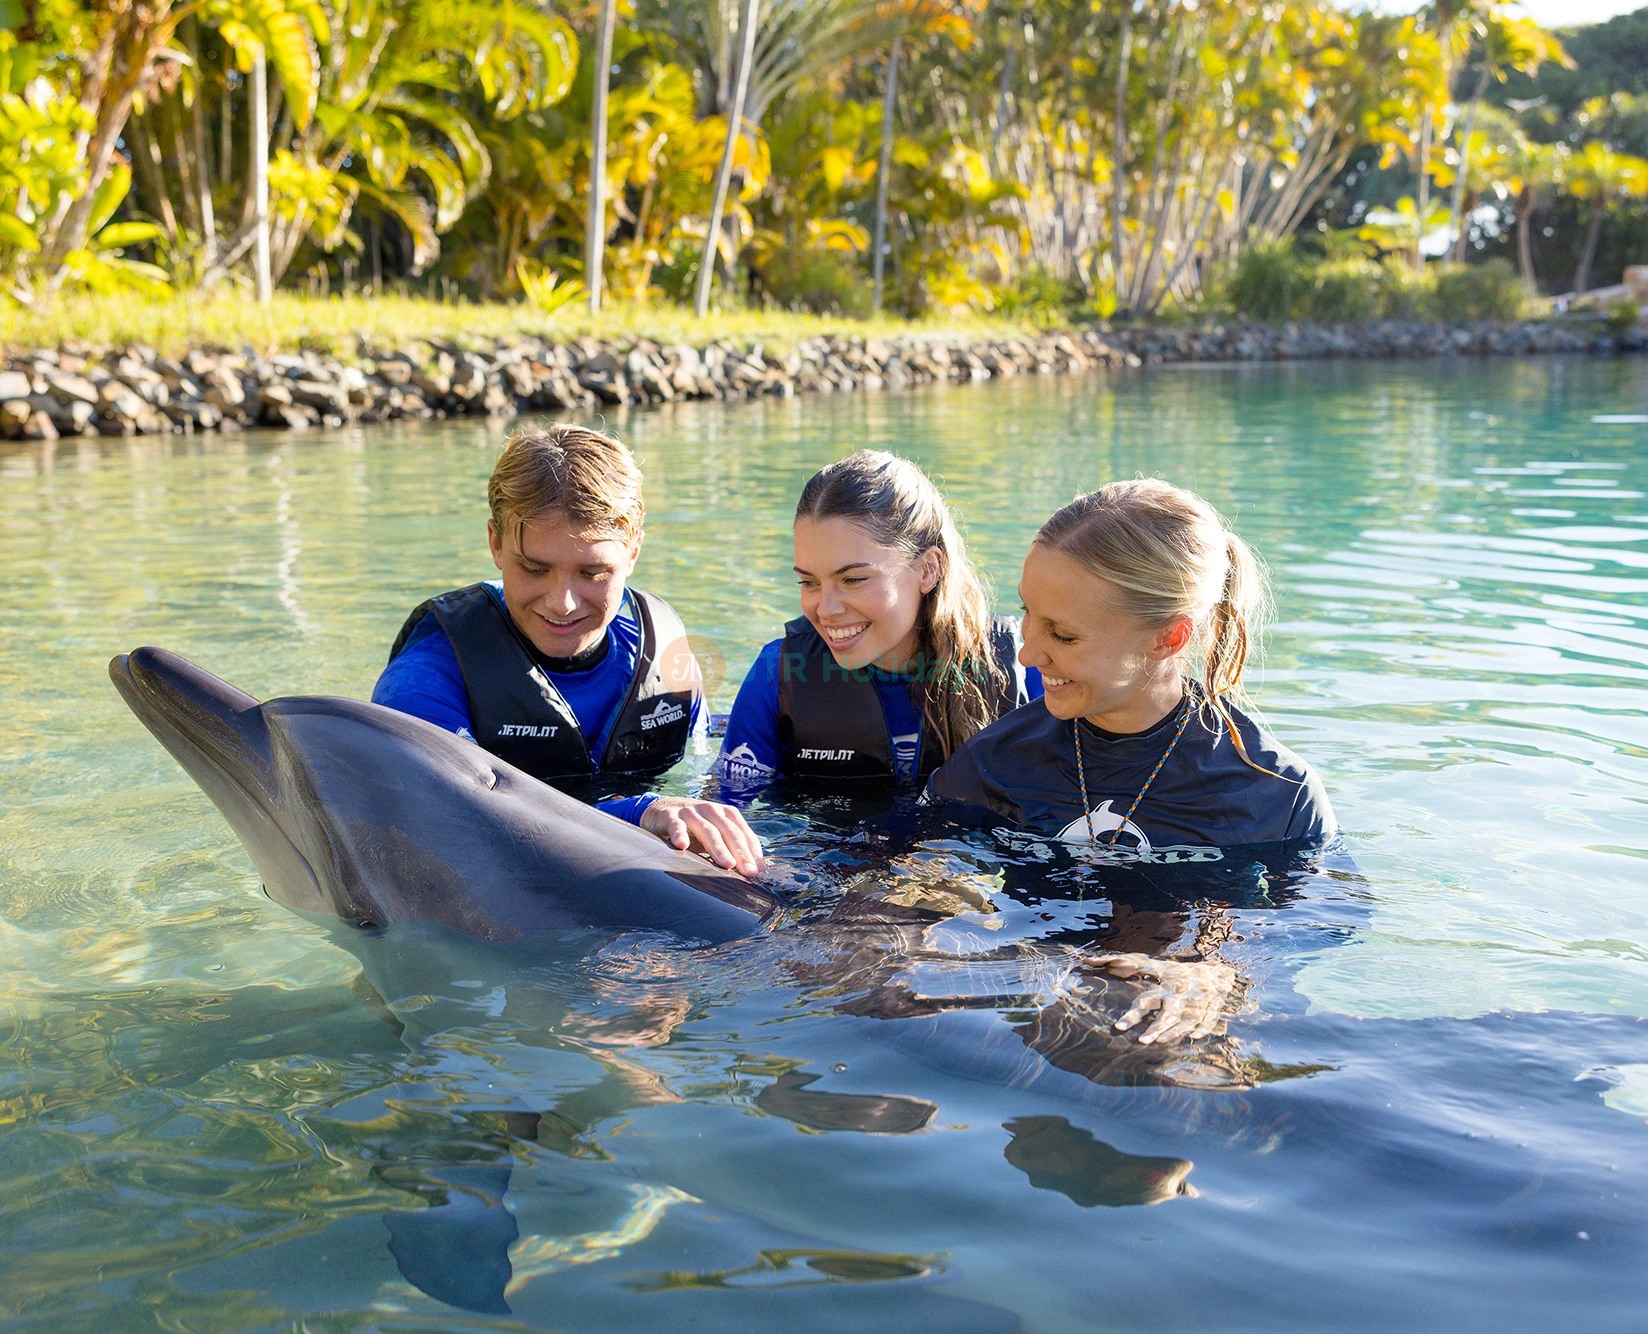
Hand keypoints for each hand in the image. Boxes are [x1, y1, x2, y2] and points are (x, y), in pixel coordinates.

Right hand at [640, 797, 764, 876]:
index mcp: (726, 814)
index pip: (744, 834)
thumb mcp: (715, 834)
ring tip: (727, 864)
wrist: (660, 810)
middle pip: (729, 832)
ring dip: (718, 848)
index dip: (753, 853)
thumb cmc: (694, 828)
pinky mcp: (670, 816)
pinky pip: (676, 826)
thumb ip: (731, 849)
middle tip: (749, 873)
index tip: (759, 873)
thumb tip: (754, 874)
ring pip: (707, 830)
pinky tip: (682, 845)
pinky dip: (679, 834)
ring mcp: (691, 812)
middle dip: (741, 853)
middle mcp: (711, 810)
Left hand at [1091, 953, 1236, 1045]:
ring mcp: (1199, 1000)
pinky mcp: (1214, 1005)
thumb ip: (1133, 967)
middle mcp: (1181, 995)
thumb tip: (1101, 963)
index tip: (1119, 1027)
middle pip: (1169, 1012)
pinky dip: (1203, 1027)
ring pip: (1188, 1018)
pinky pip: (1209, 1018)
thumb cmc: (1181, 973)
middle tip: (1141, 1041)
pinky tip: (1193, 1038)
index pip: (1147, 1001)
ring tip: (1160, 1042)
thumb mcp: (1159, 968)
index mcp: (1165, 987)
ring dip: (1176, 1031)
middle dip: (1156, 1027)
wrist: (1215, 971)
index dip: (1133, 1014)